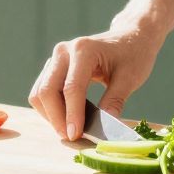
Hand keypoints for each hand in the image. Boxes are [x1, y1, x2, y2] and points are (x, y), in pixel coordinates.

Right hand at [29, 24, 163, 140]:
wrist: (131, 37)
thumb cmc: (133, 54)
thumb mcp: (130, 78)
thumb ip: (115, 101)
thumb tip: (104, 128)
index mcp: (84, 50)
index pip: (71, 88)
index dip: (72, 115)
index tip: (75, 135)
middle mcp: (64, 51)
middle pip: (47, 91)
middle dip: (57, 118)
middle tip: (72, 137)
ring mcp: (56, 58)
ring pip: (40, 92)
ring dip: (51, 115)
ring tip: (70, 129)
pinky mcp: (54, 66)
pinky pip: (43, 91)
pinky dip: (51, 108)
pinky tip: (67, 118)